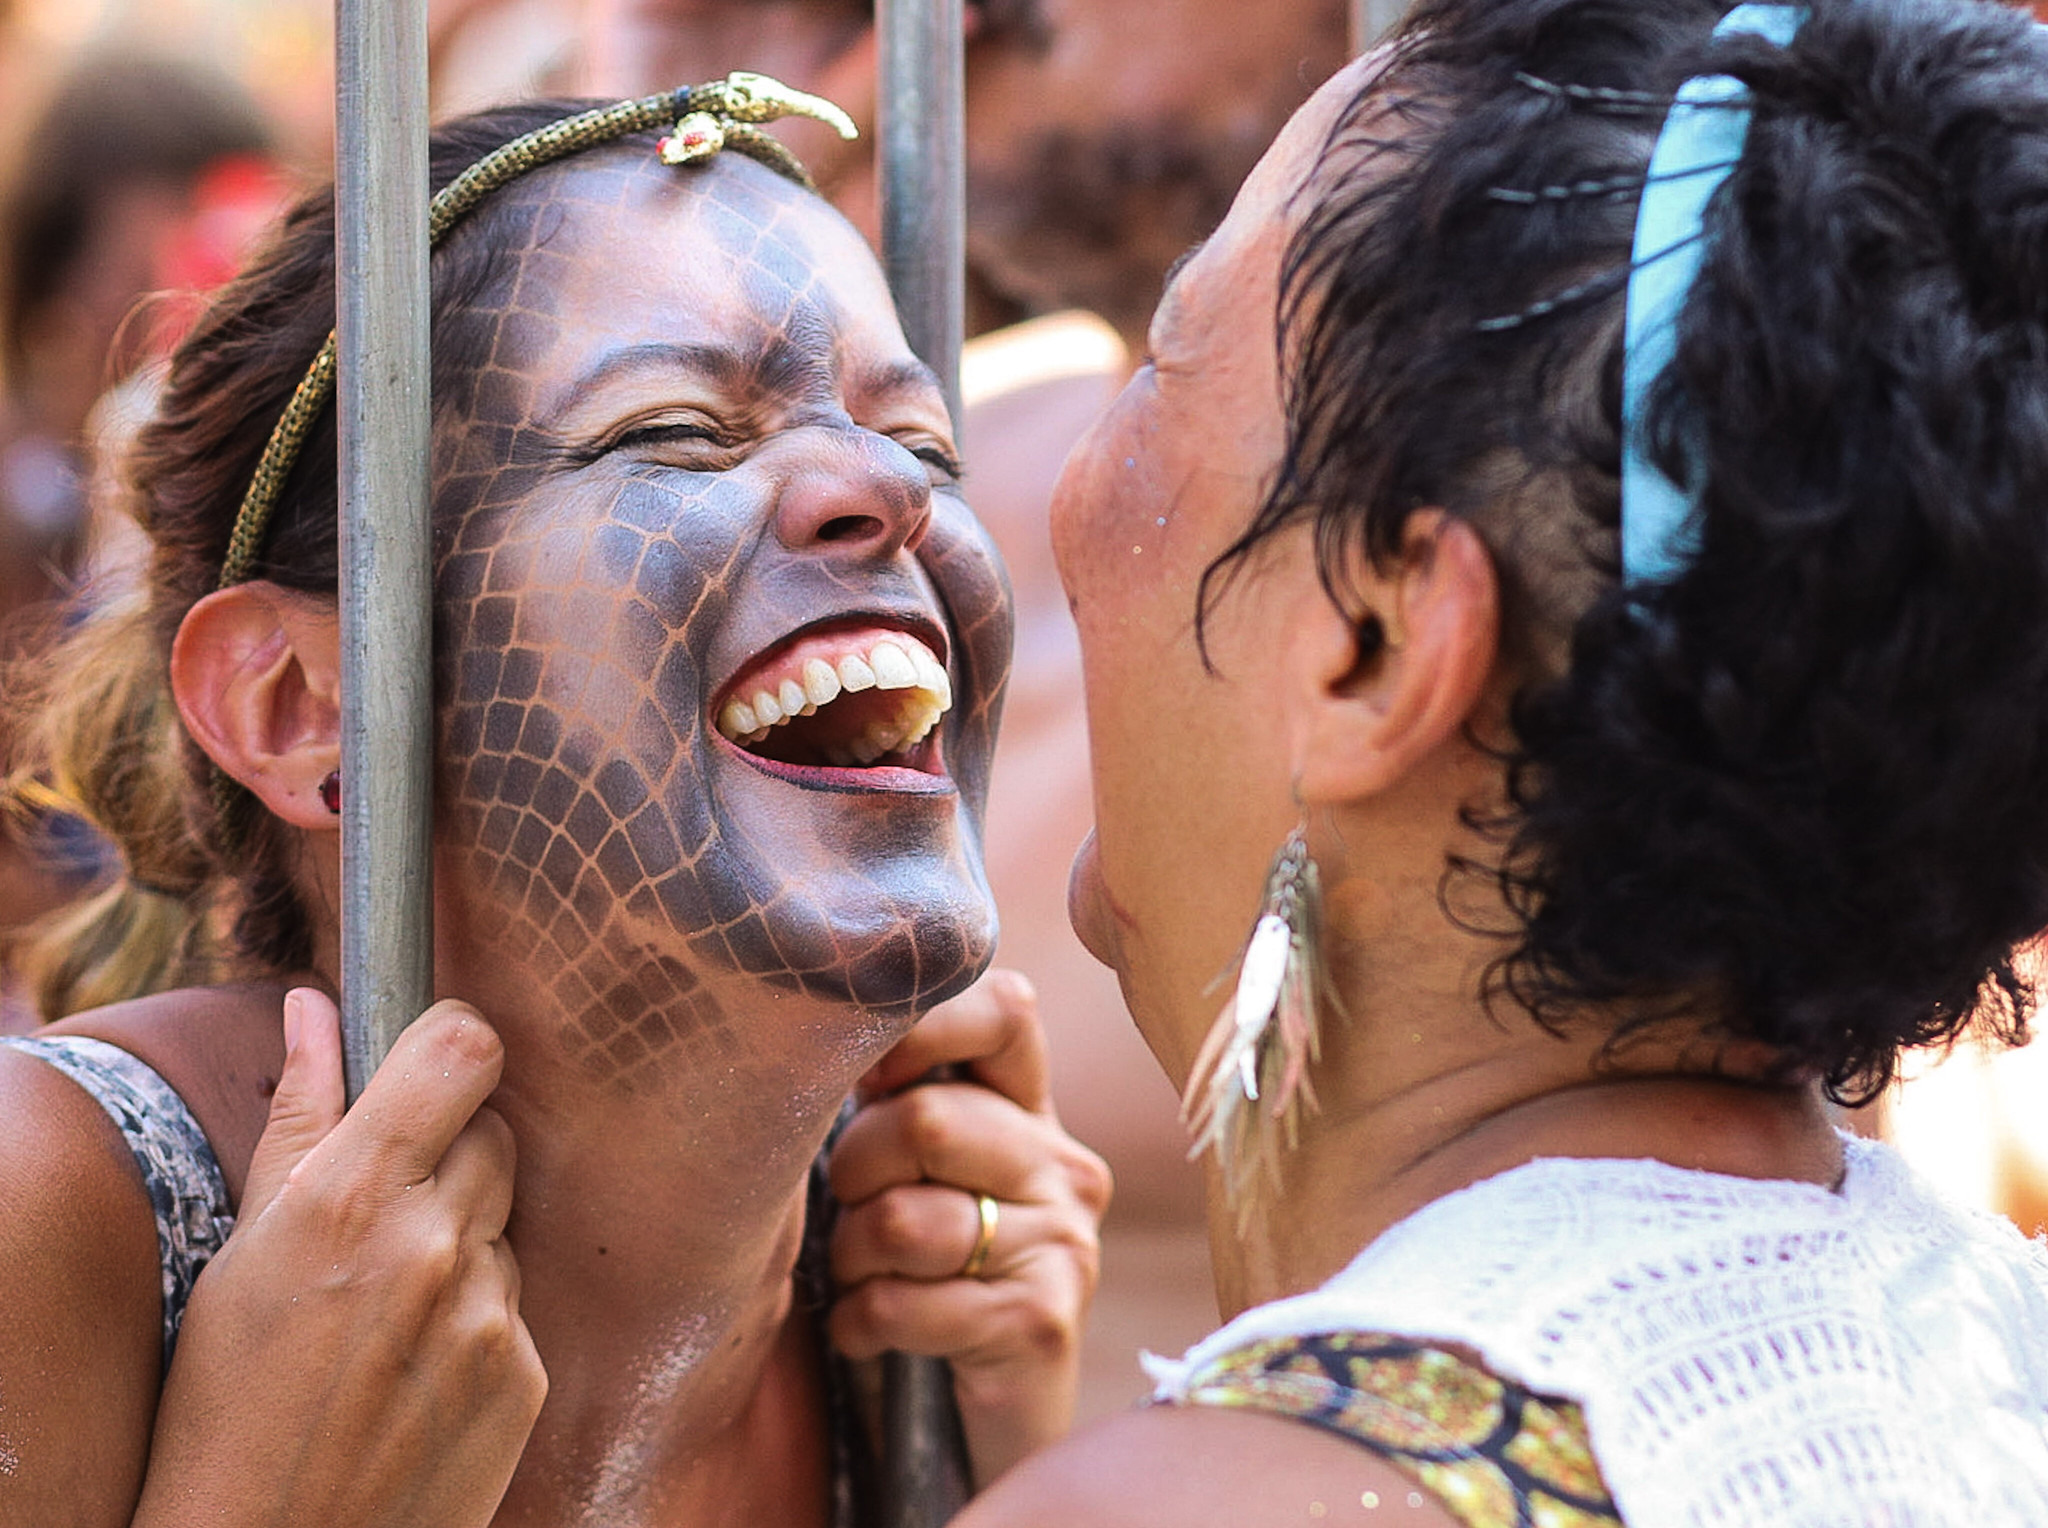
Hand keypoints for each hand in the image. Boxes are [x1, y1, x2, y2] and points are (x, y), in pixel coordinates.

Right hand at [134, 990, 545, 1527]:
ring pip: (504, 1221)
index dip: (454, 1040)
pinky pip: (515, 1303)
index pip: (463, 1050)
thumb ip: (298, 1116)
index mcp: (351, 1196)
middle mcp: (434, 1243)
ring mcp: (489, 1311)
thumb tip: (316, 1008)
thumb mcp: (242, 1250)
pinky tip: (413, 1367)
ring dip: (461, 1240)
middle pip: (494, 1131)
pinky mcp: (526, 1373)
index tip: (431, 1055)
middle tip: (388, 1205)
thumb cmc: (225, 1403)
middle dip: (451, 1149)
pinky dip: (476, 1317)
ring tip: (384, 1310)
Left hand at [829, 969, 1112, 1485]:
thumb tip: (821, 1036)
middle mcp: (1064, 1167)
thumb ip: (896, 1101)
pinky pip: (903, 1303)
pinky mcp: (1041, 1322)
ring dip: (850, 1259)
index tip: (866, 1081)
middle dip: (853, 1172)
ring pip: (903, 1219)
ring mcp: (1064, 1244)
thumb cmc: (918, 1280)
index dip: (922, 1026)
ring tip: (860, 1280)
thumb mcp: (912, 1175)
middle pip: (924, 1119)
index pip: (1005, 1010)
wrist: (969, 1430)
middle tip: (851, 1215)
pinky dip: (857, 1325)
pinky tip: (866, 1335)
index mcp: (1032, 1113)